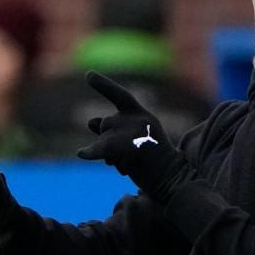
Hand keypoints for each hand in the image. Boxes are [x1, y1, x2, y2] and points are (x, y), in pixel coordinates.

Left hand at [76, 72, 194, 202]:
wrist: (172, 180)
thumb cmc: (151, 163)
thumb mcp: (132, 140)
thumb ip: (112, 129)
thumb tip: (90, 122)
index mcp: (142, 115)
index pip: (121, 96)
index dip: (103, 85)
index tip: (88, 75)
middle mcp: (139, 119)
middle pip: (106, 124)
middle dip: (107, 141)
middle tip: (128, 157)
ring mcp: (136, 132)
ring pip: (104, 139)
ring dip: (110, 156)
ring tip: (131, 164)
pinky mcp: (131, 147)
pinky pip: (102, 150)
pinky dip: (91, 153)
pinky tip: (82, 153)